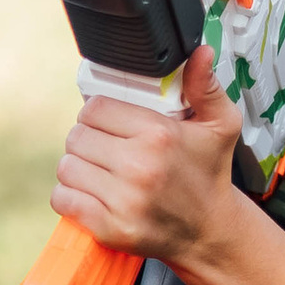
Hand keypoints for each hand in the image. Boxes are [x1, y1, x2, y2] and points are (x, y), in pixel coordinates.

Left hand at [51, 45, 245, 273]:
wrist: (211, 232)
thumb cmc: (210, 175)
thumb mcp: (221, 125)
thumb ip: (205, 85)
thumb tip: (199, 52)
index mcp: (159, 135)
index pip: (95, 108)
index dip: (101, 114)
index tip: (114, 126)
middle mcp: (139, 167)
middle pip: (77, 136)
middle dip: (89, 140)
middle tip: (110, 150)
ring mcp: (123, 201)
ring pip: (67, 167)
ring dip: (79, 168)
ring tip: (102, 172)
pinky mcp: (110, 228)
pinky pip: (63, 199)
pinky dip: (71, 197)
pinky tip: (94, 194)